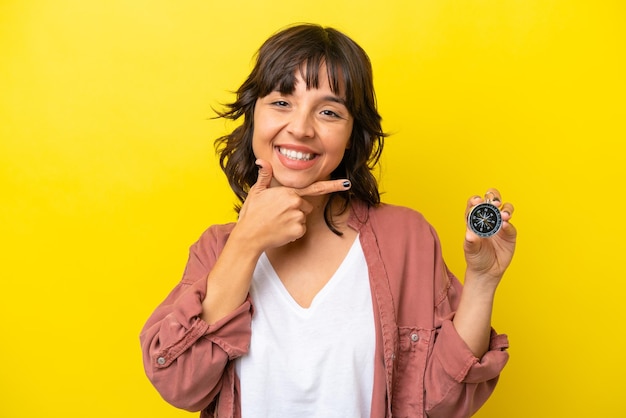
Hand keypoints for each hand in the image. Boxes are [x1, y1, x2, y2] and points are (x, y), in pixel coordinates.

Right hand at [234, 159, 350, 250]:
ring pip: (303, 218)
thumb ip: (264, 176)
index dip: (333, 185)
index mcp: (289, 192)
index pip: (315, 188)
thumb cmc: (252, 214)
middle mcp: (296, 203)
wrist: (249, 236)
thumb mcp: (257, 192)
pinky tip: (280, 231)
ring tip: (277, 222)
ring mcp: (298, 217)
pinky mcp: (298, 230)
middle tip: (278, 214)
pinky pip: (301, 230)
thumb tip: (261, 161)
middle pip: (306, 206)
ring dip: (293, 221)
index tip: (347, 184)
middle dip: (296, 210)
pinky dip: (292, 232)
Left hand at [463, 189, 516, 283]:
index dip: (476, 200)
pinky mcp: (510, 234)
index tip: (478, 201)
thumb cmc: (475, 257)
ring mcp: (500, 225)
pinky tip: (505, 225)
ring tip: (504, 215)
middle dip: (493, 197)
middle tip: (494, 203)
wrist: (487, 271)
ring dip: (505, 209)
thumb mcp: (470, 250)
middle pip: (492, 200)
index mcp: (475, 219)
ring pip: (505, 209)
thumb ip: (470, 241)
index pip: (475, 204)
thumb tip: (470, 234)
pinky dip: (509, 224)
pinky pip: (511, 226)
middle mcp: (488, 219)